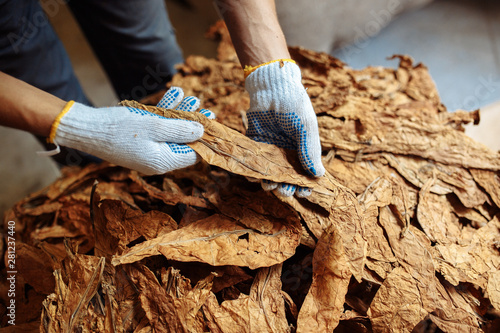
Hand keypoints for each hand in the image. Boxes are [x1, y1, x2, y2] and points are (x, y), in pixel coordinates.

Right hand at [52, 87, 212, 174]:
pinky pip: (156, 128)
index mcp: (163, 162)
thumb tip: (202, 132)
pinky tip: (174, 94)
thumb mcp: (155, 126)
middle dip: (192, 122)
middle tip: (204, 108)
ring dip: (180, 113)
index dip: (204, 138)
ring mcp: (147, 151)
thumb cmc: (120, 128)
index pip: (193, 154)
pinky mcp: (138, 141)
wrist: (86, 128)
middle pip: (182, 141)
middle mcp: (156, 160)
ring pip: (170, 131)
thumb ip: (180, 129)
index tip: (212, 122)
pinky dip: (164, 113)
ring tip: (191, 96)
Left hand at [245, 60, 324, 196]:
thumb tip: (319, 175)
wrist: (271, 87)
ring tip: (270, 185)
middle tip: (285, 190)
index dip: (305, 185)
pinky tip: (255, 177)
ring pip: (270, 173)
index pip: (306, 173)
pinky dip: (254, 172)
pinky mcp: (255, 144)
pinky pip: (254, 162)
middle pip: (287, 177)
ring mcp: (270, 149)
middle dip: (287, 187)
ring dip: (270, 182)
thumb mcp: (306, 128)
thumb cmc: (294, 105)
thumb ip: (310, 151)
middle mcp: (287, 152)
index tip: (304, 192)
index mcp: (303, 149)